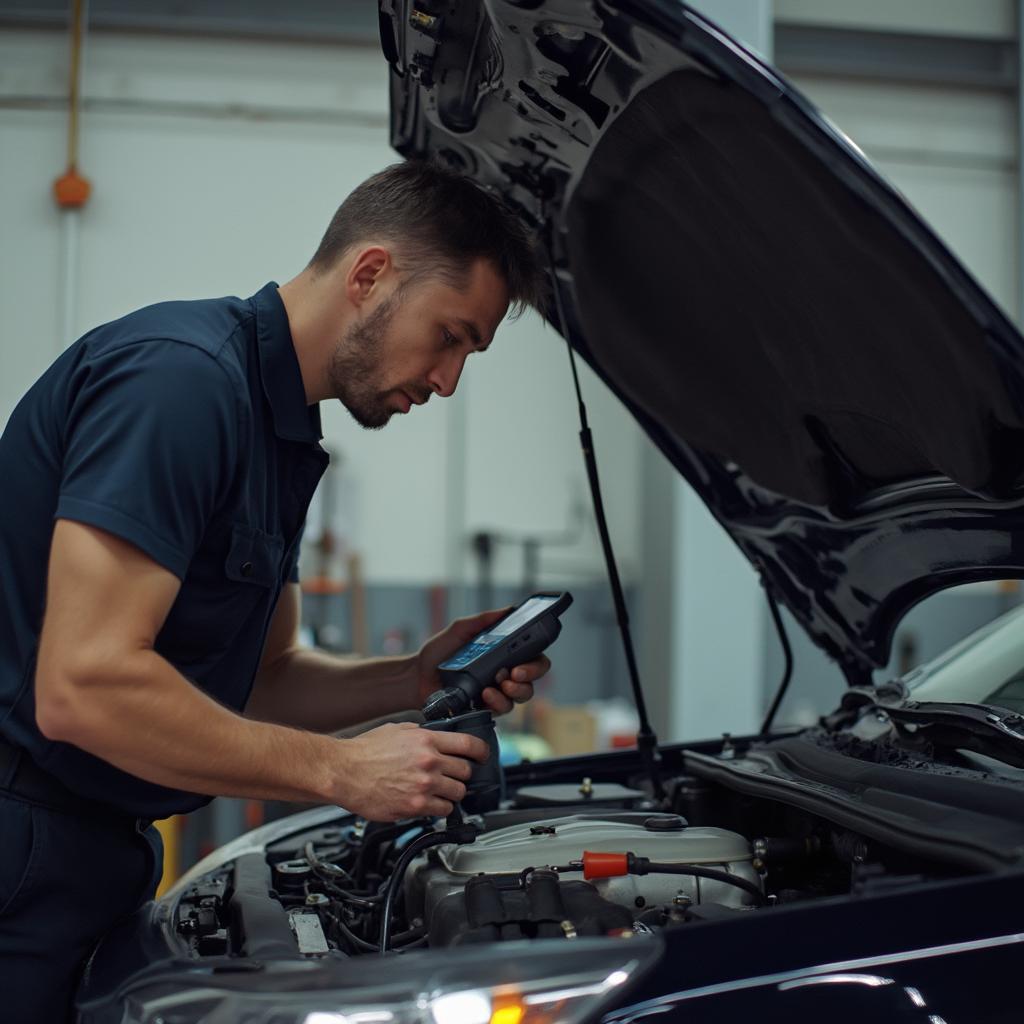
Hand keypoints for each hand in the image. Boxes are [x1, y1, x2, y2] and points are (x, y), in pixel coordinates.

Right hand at [330, 722, 488, 820]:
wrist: (343, 771)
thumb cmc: (365, 751)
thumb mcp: (397, 729)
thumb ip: (422, 733)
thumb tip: (437, 737)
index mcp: (427, 740)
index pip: (470, 744)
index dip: (482, 751)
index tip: (482, 756)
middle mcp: (429, 761)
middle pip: (466, 771)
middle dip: (461, 774)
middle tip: (452, 776)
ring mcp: (424, 785)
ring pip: (458, 793)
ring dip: (452, 793)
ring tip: (439, 791)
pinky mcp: (415, 806)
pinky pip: (443, 810)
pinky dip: (440, 808)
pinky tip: (429, 803)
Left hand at [415, 608, 551, 715]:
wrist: (417, 675)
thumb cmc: (439, 651)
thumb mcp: (460, 629)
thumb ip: (483, 620)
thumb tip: (509, 609)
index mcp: (504, 653)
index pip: (533, 657)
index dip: (536, 661)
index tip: (523, 660)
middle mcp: (505, 673)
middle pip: (532, 679)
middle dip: (529, 676)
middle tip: (513, 673)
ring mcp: (496, 692)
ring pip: (522, 696)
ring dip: (515, 690)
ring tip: (499, 683)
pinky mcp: (485, 708)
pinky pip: (502, 709)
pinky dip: (497, 702)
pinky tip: (485, 695)